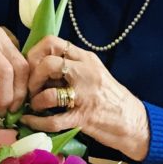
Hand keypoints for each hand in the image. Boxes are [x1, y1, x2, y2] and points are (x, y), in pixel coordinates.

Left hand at [23, 36, 149, 162]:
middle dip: (32, 77)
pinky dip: (36, 121)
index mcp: (86, 59)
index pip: (52, 42)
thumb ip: (70, 66)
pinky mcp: (83, 118)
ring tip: (35, 106)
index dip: (34, 53)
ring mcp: (85, 96)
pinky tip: (30, 120)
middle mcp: (86, 73)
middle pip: (48, 64)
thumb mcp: (92, 72)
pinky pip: (53, 121)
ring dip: (35, 101)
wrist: (133, 121)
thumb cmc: (109, 97)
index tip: (31, 67)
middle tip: (32, 89)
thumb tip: (37, 66)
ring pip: (48, 94)